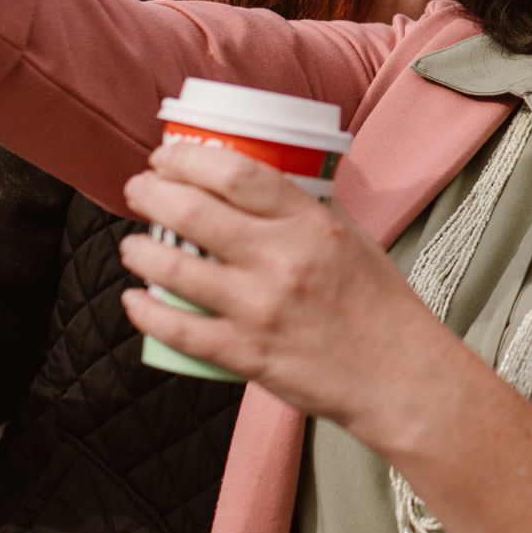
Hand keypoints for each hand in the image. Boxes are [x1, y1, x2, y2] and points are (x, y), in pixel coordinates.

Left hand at [117, 141, 446, 435]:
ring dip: (140, 250)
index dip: (187, 159)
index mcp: (310, 222)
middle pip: (193, 211)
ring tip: (133, 245)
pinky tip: (135, 300)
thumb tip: (258, 187)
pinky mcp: (247, 354)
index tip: (166, 158)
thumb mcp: (352, 236)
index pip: (235, 172)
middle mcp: (282, 259)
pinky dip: (146, 312)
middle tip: (139, 190)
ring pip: (175, 269)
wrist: (398, 375)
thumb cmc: (379, 304)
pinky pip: (179, 330)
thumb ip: (305, 209)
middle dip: (150, 194)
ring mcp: (260, 308)